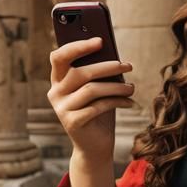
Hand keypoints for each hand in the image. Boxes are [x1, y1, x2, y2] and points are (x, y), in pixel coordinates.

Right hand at [46, 36, 135, 159]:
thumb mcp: (98, 90)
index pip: (59, 57)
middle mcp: (55, 93)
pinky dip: (117, 102)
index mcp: (58, 80)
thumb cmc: (99, 112)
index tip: (100, 40)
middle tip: (128, 65)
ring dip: (116, 86)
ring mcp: (61, 109)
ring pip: (91, 89)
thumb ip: (99, 74)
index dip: (78, 46)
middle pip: (80, 72)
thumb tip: (115, 56)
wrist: (95, 146)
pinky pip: (97, 106)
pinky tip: (130, 102)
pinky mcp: (72, 123)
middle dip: (108, 66)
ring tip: (131, 87)